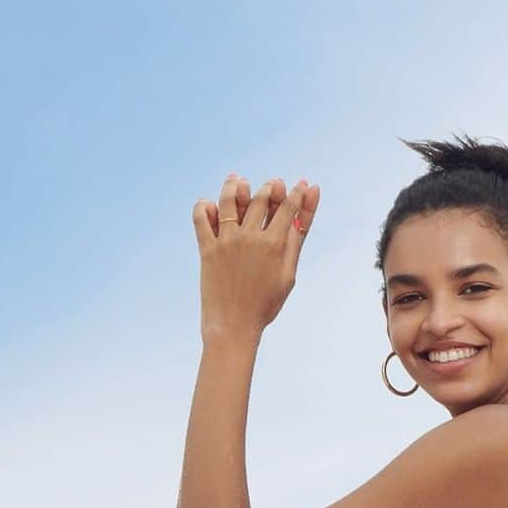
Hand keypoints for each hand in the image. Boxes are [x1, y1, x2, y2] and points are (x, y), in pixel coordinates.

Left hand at [192, 174, 320, 340]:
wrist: (234, 327)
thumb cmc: (265, 304)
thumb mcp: (288, 274)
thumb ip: (296, 240)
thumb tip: (306, 211)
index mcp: (273, 244)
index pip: (288, 206)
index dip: (297, 193)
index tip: (301, 185)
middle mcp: (249, 237)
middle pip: (261, 198)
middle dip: (270, 187)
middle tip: (273, 184)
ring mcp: (226, 242)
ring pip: (229, 200)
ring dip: (235, 186)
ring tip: (238, 180)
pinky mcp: (207, 249)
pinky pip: (201, 219)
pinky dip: (203, 207)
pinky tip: (210, 204)